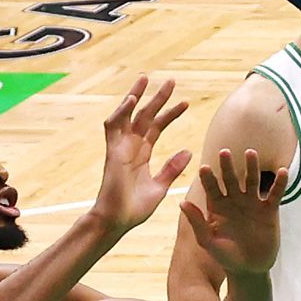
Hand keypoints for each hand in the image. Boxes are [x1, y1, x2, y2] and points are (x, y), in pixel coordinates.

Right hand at [92, 76, 190, 234]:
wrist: (117, 222)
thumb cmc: (134, 209)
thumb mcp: (160, 187)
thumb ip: (172, 169)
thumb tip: (188, 151)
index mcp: (142, 154)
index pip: (157, 127)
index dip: (170, 114)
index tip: (186, 103)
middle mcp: (130, 147)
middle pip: (144, 115)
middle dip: (157, 98)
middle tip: (171, 81)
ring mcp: (120, 148)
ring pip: (127, 115)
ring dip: (135, 96)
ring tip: (145, 78)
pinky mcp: (112, 152)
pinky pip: (114, 127)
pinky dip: (121, 112)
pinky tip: (132, 99)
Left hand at [179, 149, 283, 277]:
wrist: (249, 269)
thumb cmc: (225, 256)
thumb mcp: (208, 241)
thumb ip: (197, 222)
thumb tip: (181, 202)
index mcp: (217, 206)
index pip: (211, 188)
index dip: (208, 178)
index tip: (203, 168)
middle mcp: (234, 200)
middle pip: (231, 178)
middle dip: (227, 166)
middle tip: (224, 152)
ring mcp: (252, 203)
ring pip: (252, 180)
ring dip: (252, 167)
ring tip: (250, 153)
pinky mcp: (269, 209)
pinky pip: (275, 193)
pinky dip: (279, 182)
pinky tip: (282, 171)